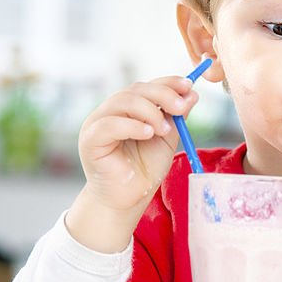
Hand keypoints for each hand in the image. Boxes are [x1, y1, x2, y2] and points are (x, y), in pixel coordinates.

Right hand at [77, 76, 198, 212]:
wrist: (128, 198)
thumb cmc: (144, 169)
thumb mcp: (166, 138)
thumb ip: (176, 117)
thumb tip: (192, 93)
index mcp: (128, 108)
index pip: (147, 87)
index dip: (167, 83)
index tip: (188, 86)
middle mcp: (111, 111)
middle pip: (135, 90)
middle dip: (162, 95)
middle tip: (181, 107)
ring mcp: (98, 122)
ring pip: (122, 101)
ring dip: (149, 111)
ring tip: (164, 129)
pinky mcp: (90, 139)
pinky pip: (109, 124)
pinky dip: (131, 125)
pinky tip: (148, 133)